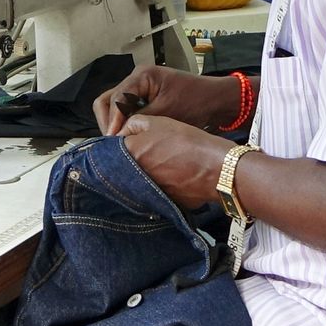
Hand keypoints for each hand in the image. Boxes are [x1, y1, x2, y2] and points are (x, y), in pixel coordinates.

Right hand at [96, 65, 236, 134]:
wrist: (217, 100)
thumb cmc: (196, 103)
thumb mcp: (167, 113)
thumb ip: (140, 121)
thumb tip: (118, 135)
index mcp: (142, 76)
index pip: (115, 99)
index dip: (112, 121)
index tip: (112, 140)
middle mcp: (136, 79)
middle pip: (108, 99)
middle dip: (107, 121)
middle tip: (111, 143)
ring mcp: (139, 88)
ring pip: (114, 105)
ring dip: (113, 123)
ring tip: (118, 143)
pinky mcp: (144, 98)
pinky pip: (126, 110)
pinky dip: (123, 122)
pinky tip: (127, 137)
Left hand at [117, 114, 234, 206]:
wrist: (215, 168)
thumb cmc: (187, 141)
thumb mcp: (157, 121)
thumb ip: (133, 124)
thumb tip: (122, 132)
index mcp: (129, 154)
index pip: (109, 150)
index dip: (116, 145)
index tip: (125, 142)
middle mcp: (132, 177)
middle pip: (121, 169)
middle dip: (127, 161)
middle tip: (143, 153)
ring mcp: (145, 193)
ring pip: (136, 182)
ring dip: (141, 175)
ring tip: (160, 164)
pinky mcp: (160, 204)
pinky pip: (152, 194)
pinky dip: (156, 187)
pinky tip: (170, 178)